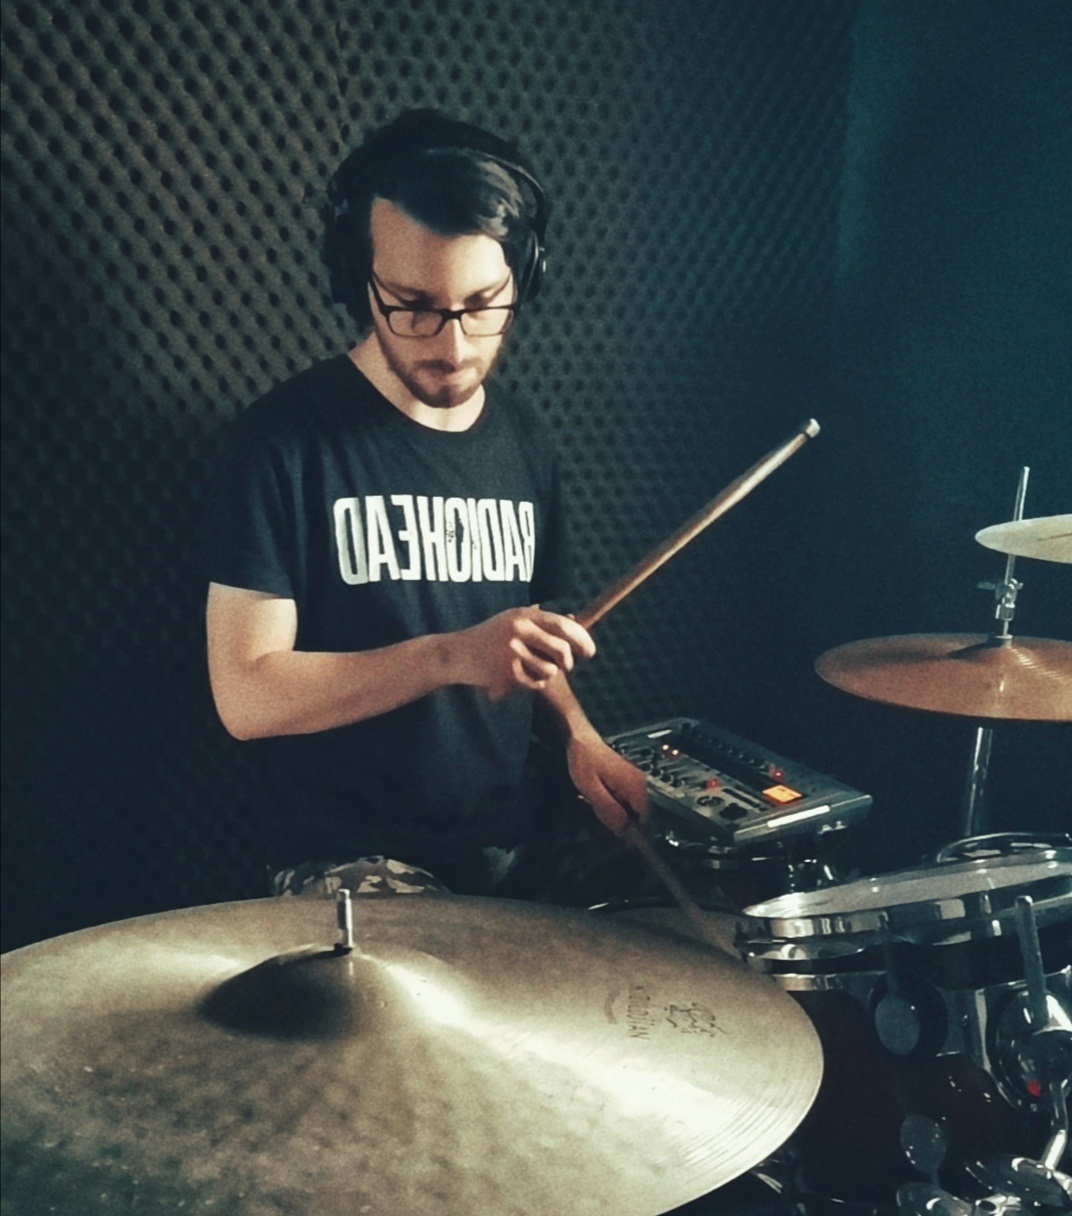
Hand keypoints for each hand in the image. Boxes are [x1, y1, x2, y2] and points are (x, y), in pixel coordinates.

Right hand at [452, 606, 595, 700]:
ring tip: (532, 670)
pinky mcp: (507, 672)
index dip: (582, 639)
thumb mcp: (512, 620)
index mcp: (524, 615)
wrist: (456, 654)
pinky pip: (535, 682)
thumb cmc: (489, 637)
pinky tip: (518, 677)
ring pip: (550, 669)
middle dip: (570, 661)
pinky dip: (533, 683)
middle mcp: (519, 630)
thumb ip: (540, 621)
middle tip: (568, 666)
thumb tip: (576, 621)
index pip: (563, 625)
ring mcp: (512, 651)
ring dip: (548, 674)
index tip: (590, 652)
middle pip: (562, 649)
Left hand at [566, 731, 649, 835]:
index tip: (614, 832)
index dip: (631, 830)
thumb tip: (624, 830)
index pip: (644, 818)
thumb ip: (609, 809)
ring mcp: (634, 781)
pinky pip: (623, 800)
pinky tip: (597, 797)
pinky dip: (611, 803)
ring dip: (612, 811)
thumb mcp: (592, 789)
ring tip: (594, 801)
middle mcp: (639, 783)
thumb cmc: (584, 762)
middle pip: (636, 815)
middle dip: (618, 819)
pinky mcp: (627, 781)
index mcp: (635, 785)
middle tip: (598, 811)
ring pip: (628, 808)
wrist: (580, 740)